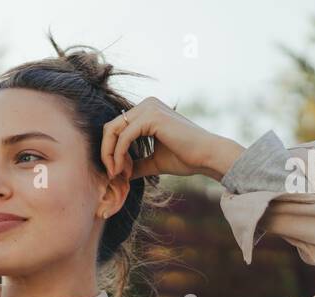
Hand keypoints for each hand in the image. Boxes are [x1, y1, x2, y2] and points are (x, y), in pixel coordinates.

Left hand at [101, 97, 243, 181]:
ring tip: (117, 174)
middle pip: (111, 127)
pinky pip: (124, 137)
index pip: (117, 128)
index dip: (111, 151)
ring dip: (110, 155)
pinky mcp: (151, 117)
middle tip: (113, 174)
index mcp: (147, 111)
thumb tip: (119, 174)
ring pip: (113, 130)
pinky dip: (119, 155)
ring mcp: (149, 107)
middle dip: (107, 153)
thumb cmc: (186, 158)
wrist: (207, 157)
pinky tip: (124, 170)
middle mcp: (147, 104)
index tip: (118, 172)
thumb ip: (136, 164)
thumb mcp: (154, 161)